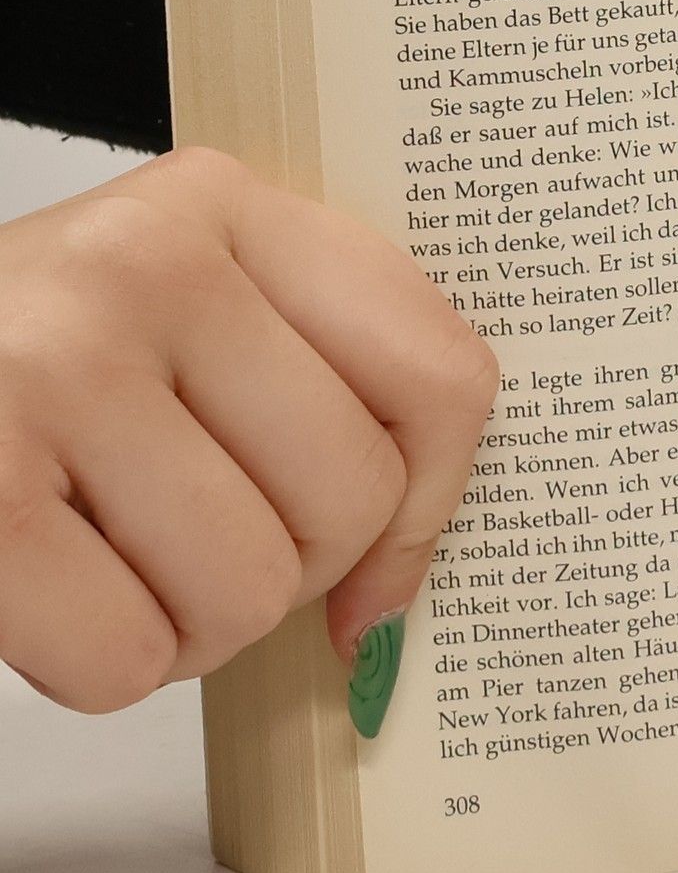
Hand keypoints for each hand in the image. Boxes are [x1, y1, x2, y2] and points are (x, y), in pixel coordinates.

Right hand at [0, 146, 497, 720]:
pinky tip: (45, 591)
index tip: (376, 563)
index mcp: (224, 207)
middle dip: (284, 571)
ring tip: (107, 560)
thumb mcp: (183, 331)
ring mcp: (50, 360)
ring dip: (186, 626)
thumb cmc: (20, 378)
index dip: (427, 505)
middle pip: (352, 497)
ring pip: (250, 588)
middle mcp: (144, 261)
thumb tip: (394, 597)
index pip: (440, 374)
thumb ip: (318, 401)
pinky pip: (127, 653)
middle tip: (187, 543)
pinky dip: (96, 665)